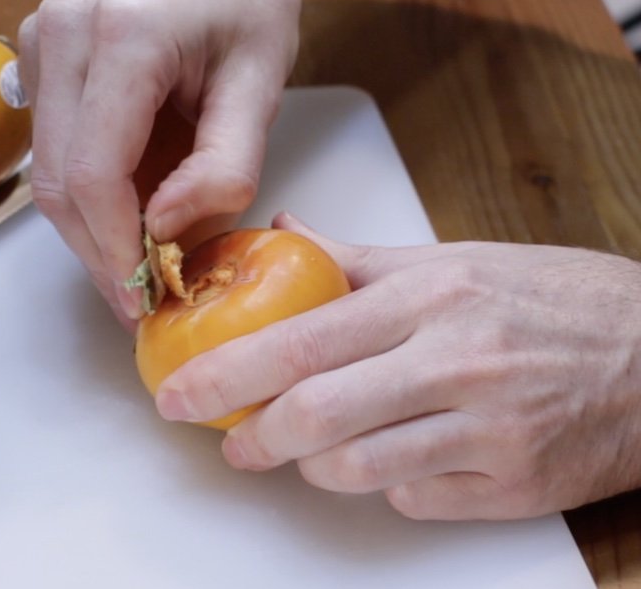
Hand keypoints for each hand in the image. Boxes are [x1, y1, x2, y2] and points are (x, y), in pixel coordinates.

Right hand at [17, 0, 305, 324]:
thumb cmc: (248, 0)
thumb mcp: (261, 82)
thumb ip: (224, 167)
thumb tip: (162, 230)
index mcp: (125, 35)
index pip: (94, 173)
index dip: (114, 250)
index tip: (141, 298)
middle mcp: (64, 32)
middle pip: (57, 181)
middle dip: (98, 252)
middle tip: (138, 297)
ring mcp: (41, 39)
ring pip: (45, 171)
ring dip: (89, 226)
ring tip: (138, 258)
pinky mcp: (38, 51)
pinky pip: (49, 145)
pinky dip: (84, 190)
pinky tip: (125, 208)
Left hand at [155, 212, 640, 519]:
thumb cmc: (553, 300)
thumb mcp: (454, 260)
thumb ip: (358, 257)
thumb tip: (284, 233)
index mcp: (430, 296)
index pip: (299, 340)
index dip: (225, 372)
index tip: (179, 391)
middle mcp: (455, 362)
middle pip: (315, 414)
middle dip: (250, 435)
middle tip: (227, 438)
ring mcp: (485, 431)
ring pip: (354, 469)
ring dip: (310, 465)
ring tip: (302, 446)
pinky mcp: (509, 486)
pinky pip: (410, 500)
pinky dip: (381, 484)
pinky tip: (387, 457)